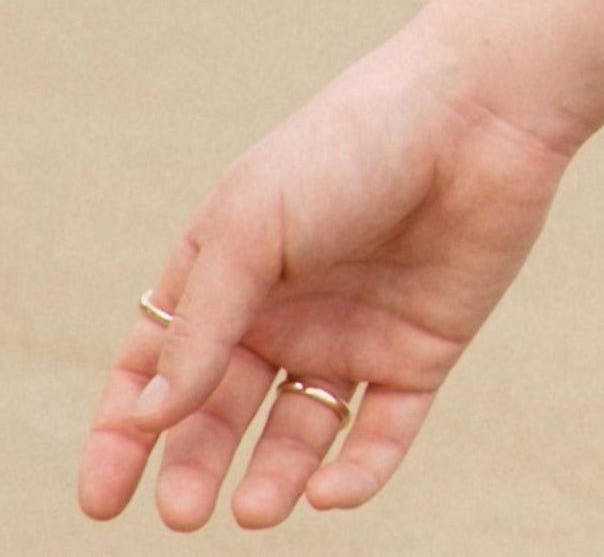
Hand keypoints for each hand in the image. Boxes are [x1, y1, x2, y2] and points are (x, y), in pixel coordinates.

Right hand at [80, 40, 577, 530]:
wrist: (479, 114)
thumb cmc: (349, 149)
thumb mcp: (250, 228)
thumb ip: (202, 324)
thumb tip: (150, 416)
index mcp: (225, 277)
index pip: (155, 370)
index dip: (124, 433)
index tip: (102, 498)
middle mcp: (285, 315)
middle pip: (221, 414)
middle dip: (194, 467)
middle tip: (182, 512)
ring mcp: (353, 336)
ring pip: (298, 433)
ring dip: (272, 479)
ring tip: (254, 510)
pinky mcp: (421, 351)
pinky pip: (383, 430)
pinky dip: (357, 470)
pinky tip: (329, 492)